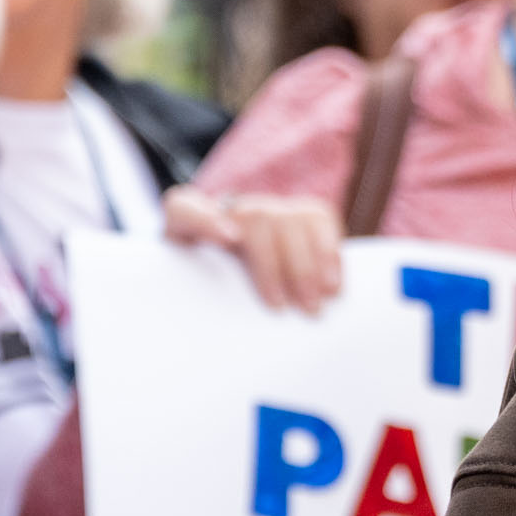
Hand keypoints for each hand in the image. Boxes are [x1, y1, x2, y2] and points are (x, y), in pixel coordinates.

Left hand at [164, 186, 345, 313]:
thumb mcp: (189, 293)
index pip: (183, 210)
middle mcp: (229, 208)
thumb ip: (191, 295)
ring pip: (290, 219)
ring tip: (314, 304)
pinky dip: (330, 253)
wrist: (229, 271)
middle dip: (272, 264)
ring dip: (306, 265)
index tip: (229, 239)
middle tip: (282, 308)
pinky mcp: (300, 212)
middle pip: (254, 218)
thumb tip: (215, 308)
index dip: (204, 220)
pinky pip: (321, 220)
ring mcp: (267, 207)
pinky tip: (333, 285)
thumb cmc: (207, 290)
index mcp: (185, 224)